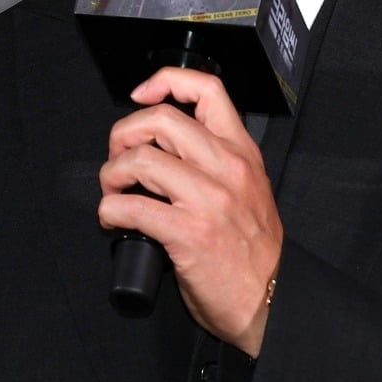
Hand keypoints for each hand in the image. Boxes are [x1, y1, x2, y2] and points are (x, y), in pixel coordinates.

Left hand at [98, 66, 281, 356]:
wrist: (270, 300)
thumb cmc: (255, 252)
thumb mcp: (250, 189)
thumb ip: (218, 162)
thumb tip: (166, 146)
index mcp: (242, 153)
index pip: (208, 90)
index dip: (167, 81)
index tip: (142, 94)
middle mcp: (227, 168)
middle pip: (162, 119)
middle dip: (125, 133)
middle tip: (120, 156)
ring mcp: (208, 200)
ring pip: (141, 159)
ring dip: (112, 174)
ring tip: (114, 190)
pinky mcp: (188, 234)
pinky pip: (131, 207)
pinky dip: (110, 210)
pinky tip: (114, 219)